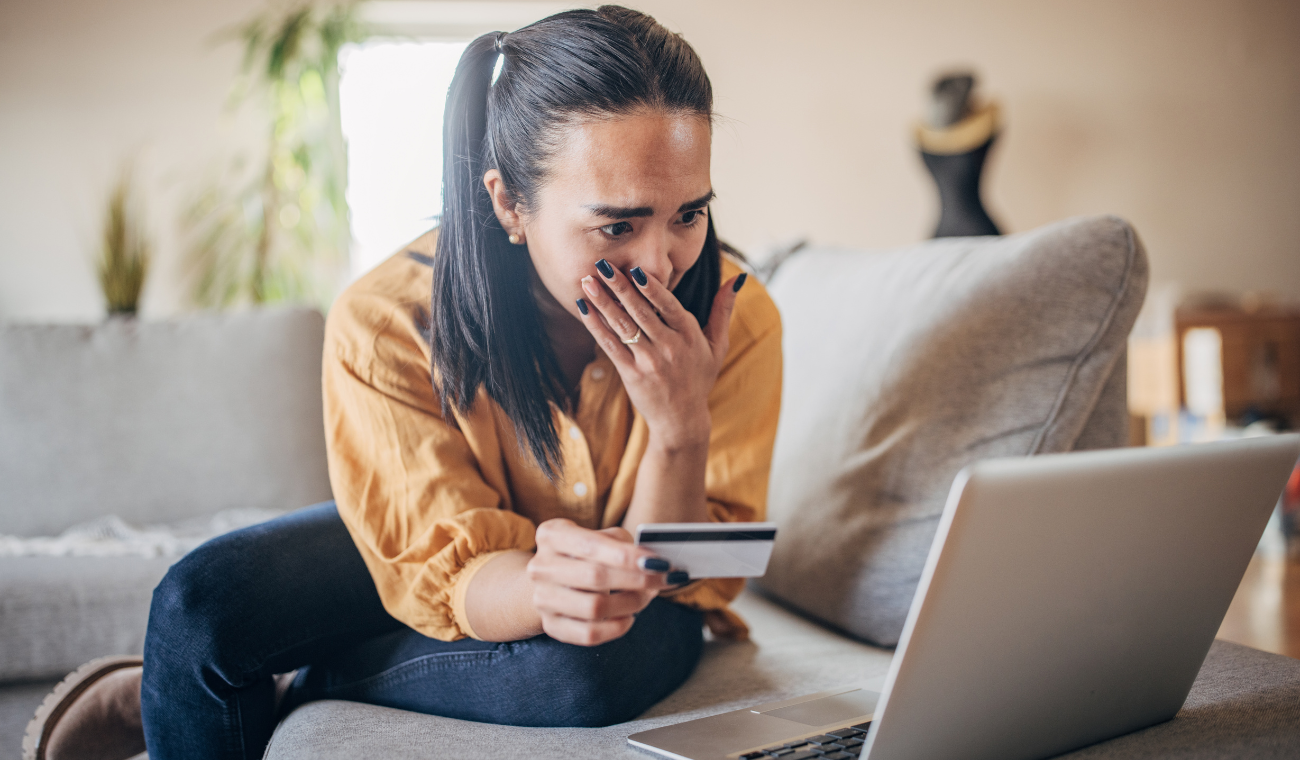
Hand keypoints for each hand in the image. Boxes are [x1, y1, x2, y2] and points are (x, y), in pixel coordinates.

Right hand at [526, 518, 677, 645]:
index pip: (592, 545)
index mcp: (552, 534)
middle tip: (665, 579)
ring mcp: (542, 598)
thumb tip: (657, 564)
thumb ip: (625, 545)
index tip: (659, 562)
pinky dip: (616, 627)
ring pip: (594, 607)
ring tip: (648, 596)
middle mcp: (540, 566)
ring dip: (631, 603)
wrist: (552, 580)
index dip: (628, 556)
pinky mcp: (551, 625)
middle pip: (595, 577)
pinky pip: (589, 634)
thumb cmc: (586, 554)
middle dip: (638, 579)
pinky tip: (629, 617)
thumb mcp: (601, 537)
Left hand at [577, 260, 745, 450]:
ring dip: (603, 302)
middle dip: (620, 286)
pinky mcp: (631, 373)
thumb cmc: (699, 377)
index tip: (636, 268)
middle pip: (641, 312)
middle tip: (602, 264)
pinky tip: (584, 308)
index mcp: (689, 335)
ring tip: (587, 281)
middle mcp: (669, 347)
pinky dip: (596, 325)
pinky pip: (610, 345)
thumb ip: (723, 310)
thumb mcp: (718, 345)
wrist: (682, 420)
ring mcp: (649, 361)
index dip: (652, 287)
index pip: (669, 305)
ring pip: (623, 326)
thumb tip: (736, 278)